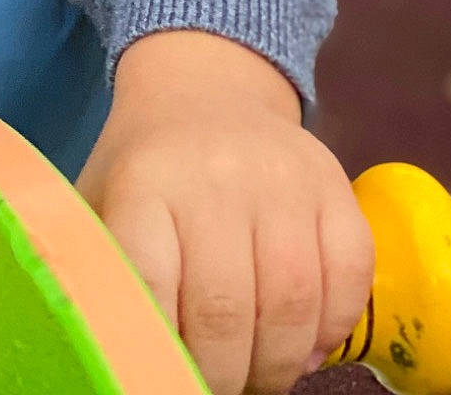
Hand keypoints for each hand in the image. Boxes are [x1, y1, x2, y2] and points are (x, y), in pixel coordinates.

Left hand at [77, 32, 373, 394]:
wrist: (207, 85)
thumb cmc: (147, 165)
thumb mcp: (102, 200)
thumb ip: (99, 269)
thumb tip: (108, 355)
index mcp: (145, 182)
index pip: (151, 287)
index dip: (159, 351)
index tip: (160, 377)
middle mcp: (216, 175)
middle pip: (227, 313)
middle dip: (223, 374)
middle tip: (214, 385)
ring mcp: (283, 177)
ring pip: (294, 306)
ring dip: (278, 364)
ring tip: (258, 372)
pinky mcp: (335, 183)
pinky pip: (351, 276)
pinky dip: (332, 329)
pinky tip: (305, 343)